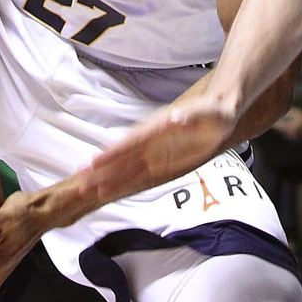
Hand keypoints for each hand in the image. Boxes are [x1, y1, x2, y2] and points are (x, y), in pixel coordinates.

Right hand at [75, 95, 239, 205]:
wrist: (219, 111)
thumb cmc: (214, 111)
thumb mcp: (207, 113)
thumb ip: (190, 117)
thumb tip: (175, 118)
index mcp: (157, 127)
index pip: (132, 141)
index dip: (114, 152)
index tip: (96, 161)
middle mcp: (151, 141)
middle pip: (122, 157)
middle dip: (102, 170)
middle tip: (82, 183)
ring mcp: (153, 151)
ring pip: (126, 167)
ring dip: (108, 179)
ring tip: (88, 189)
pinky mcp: (160, 161)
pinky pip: (138, 173)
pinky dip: (124, 182)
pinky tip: (110, 190)